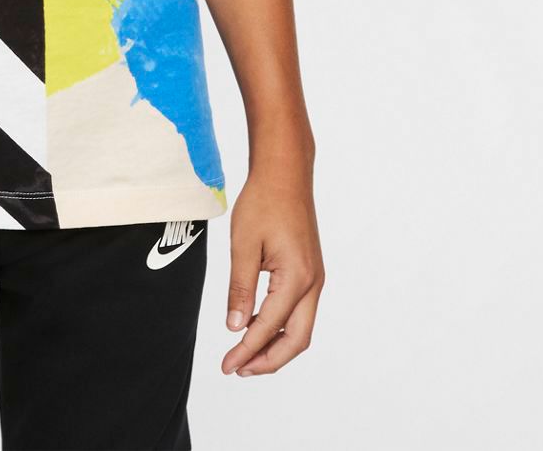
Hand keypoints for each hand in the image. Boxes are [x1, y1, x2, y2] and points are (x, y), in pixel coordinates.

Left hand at [220, 170, 323, 376]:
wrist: (285, 174)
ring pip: (301, 328)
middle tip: (238, 368)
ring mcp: (315, 278)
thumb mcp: (243, 245)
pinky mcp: (310, 272)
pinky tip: (258, 326)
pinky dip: (280, 326)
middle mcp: (313, 283)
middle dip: (268, 360)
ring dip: (275, 345)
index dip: (247, 350)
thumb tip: (235, 327)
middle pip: (297, 340)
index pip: (270, 327)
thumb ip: (240, 288)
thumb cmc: (263, 202)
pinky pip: (299, 310)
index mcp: (297, 277)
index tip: (227, 365)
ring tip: (246, 354)